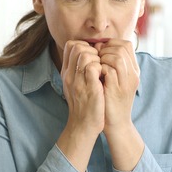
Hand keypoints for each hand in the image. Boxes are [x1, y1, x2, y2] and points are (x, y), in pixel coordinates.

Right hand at [56, 40, 103, 171]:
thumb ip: (80, 69)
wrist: (84, 126)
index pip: (71, 45)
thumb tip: (90, 53)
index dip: (85, 46)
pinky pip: (94, 67)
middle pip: (77, 46)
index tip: (95, 56)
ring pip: (84, 54)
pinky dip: (102, 68)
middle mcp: (69, 75)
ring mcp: (78, 81)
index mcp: (66, 73)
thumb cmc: (85, 105)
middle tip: (100, 62)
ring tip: (102, 70)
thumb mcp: (77, 85)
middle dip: (92, 50)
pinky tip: (105, 76)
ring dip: (98, 58)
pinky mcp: (89, 88)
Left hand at [96, 39, 139, 130]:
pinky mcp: (117, 89)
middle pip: (122, 48)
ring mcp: (126, 81)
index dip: (111, 44)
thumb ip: (112, 64)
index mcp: (134, 70)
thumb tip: (98, 46)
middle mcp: (133, 74)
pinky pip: (109, 70)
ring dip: (102, 58)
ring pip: (117, 57)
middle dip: (105, 49)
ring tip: (96, 66)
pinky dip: (100, 68)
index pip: (126, 45)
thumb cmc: (112, 100)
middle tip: (97, 58)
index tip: (100, 51)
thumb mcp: (116, 79)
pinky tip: (95, 74)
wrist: (117, 123)